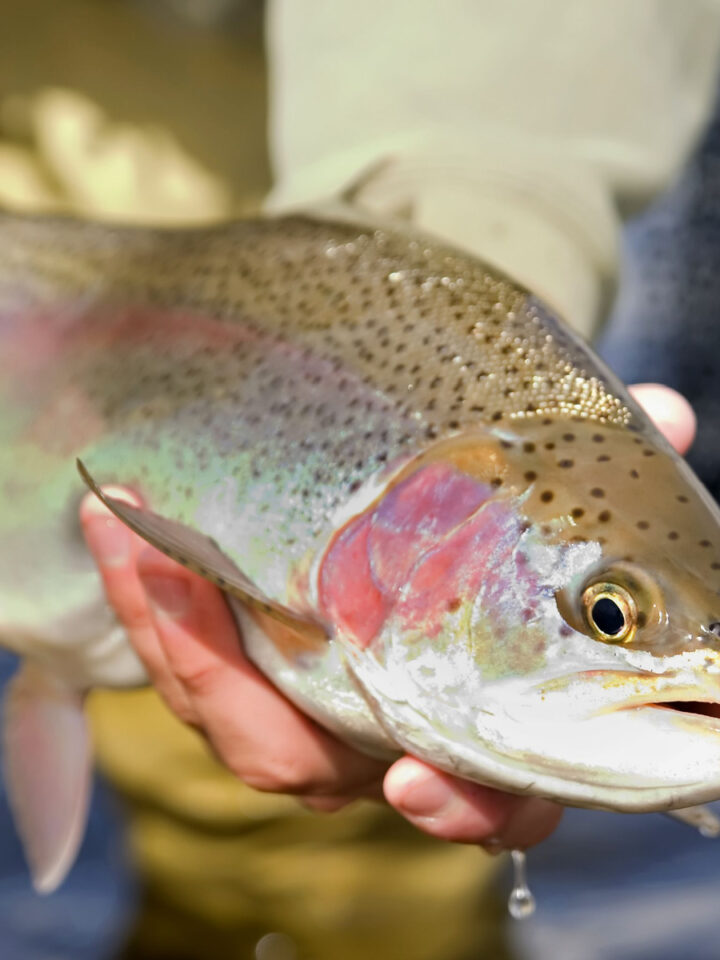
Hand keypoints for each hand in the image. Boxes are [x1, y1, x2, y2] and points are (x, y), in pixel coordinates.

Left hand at [79, 383, 694, 851]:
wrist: (440, 513)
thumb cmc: (508, 517)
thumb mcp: (557, 489)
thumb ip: (605, 468)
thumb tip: (671, 414)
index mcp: (483, 715)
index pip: (493, 797)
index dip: (465, 809)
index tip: (420, 788)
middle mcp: (390, 731)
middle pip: (320, 770)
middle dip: (248, 702)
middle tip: (187, 595)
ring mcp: (308, 704)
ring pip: (233, 722)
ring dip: (173, 634)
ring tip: (129, 526)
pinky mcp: (246, 671)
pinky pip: (192, 671)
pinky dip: (155, 602)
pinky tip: (125, 520)